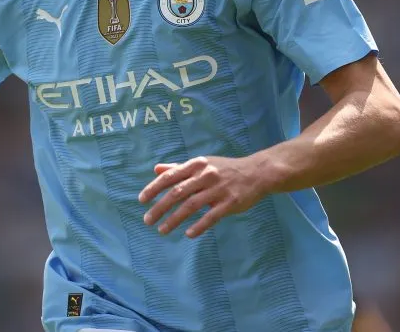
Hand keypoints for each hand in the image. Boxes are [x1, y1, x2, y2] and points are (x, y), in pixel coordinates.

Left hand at [138, 155, 268, 237]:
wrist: (257, 172)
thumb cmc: (225, 169)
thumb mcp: (202, 164)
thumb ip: (179, 167)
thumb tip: (156, 169)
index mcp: (197, 165)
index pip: (170, 176)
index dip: (154, 188)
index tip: (142, 200)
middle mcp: (205, 175)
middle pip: (177, 193)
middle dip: (160, 207)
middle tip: (147, 220)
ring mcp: (218, 189)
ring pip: (191, 206)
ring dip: (174, 220)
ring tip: (162, 230)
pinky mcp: (231, 203)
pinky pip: (211, 216)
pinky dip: (199, 226)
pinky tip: (188, 234)